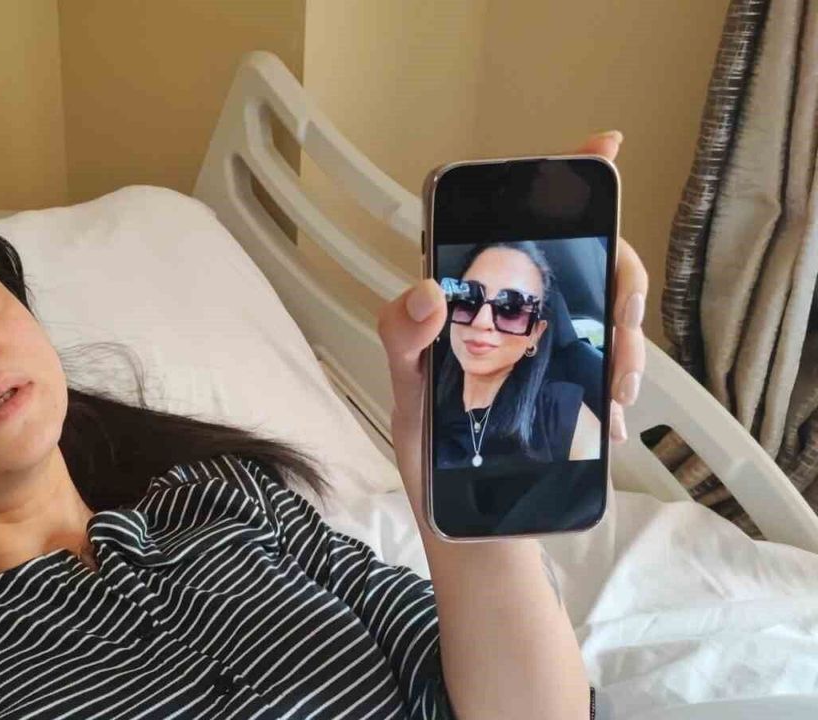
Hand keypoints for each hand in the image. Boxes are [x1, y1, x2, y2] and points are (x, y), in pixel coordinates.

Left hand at [376, 131, 648, 505]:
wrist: (467, 521)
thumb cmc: (430, 444)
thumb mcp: (404, 385)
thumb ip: (403, 334)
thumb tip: (430, 291)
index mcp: (478, 295)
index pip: (520, 223)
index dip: (563, 179)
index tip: (601, 148)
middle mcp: (524, 312)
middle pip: (589, 257)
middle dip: (617, 270)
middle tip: (618, 312)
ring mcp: (558, 348)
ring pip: (616, 310)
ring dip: (628, 336)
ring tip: (614, 380)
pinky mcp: (582, 388)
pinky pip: (620, 364)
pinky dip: (626, 378)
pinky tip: (614, 406)